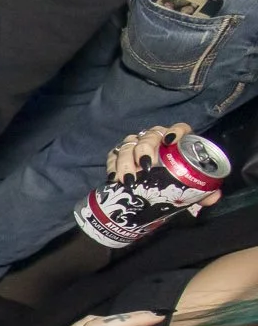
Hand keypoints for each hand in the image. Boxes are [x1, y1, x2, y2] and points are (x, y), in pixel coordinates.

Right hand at [107, 124, 223, 212]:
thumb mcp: (191, 186)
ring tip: (127, 178)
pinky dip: (112, 167)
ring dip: (126, 161)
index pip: (179, 128)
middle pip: (148, 137)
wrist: (157, 190)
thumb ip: (204, 189)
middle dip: (144, 150)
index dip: (175, 131)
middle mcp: (156, 139)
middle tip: (144, 167)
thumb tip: (213, 196)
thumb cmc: (176, 182)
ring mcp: (136, 146)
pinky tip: (113, 178)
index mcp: (177, 142)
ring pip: (128, 145)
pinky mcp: (120, 156)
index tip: (170, 141)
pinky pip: (113, 156)